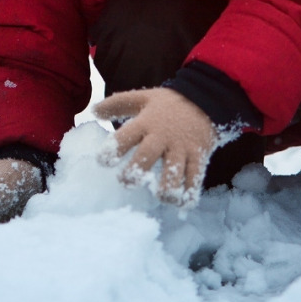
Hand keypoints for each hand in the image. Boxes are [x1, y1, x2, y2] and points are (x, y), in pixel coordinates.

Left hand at [93, 87, 215, 205]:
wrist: (207, 98)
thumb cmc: (169, 103)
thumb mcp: (143, 98)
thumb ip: (118, 104)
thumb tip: (93, 111)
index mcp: (147, 122)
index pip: (125, 137)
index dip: (112, 150)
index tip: (103, 161)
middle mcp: (164, 136)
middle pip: (147, 157)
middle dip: (134, 174)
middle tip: (126, 181)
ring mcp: (182, 148)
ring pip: (174, 175)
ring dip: (164, 190)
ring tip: (159, 194)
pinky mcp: (199, 157)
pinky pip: (195, 180)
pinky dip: (187, 195)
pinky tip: (179, 202)